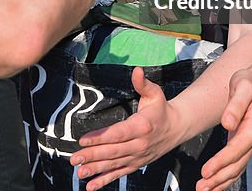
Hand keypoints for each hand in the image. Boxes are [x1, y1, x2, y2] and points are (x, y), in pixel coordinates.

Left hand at [72, 68, 185, 189]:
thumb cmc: (161, 109)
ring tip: (80, 172)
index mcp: (142, 126)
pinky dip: (105, 180)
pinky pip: (119, 173)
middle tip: (74, 158)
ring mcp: (138, 156)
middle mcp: (140, 144)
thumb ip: (142, 83)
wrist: (177, 128)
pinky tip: (91, 185)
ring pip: (114, 165)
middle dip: (92, 156)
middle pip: (113, 152)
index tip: (83, 140)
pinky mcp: (136, 164)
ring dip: (95, 169)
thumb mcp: (154, 93)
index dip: (100, 138)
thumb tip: (136, 71)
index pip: (118, 134)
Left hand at [198, 70, 251, 190]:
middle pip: (236, 165)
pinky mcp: (242, 145)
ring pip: (236, 169)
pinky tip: (214, 184)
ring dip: (220, 182)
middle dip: (219, 178)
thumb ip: (235, 106)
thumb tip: (228, 123)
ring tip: (203, 189)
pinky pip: (235, 165)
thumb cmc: (248, 84)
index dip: (221, 162)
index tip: (206, 171)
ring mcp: (249, 144)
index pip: (236, 150)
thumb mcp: (242, 87)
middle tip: (201, 187)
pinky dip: (225, 177)